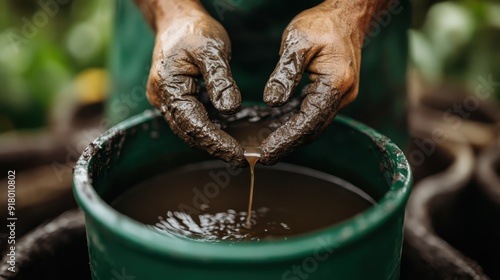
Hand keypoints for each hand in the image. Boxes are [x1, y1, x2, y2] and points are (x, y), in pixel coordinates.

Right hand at [143, 2, 245, 164]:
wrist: (176, 20)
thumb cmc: (193, 30)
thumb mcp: (211, 49)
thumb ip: (220, 79)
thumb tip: (230, 109)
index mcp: (168, 87)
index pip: (193, 124)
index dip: (216, 142)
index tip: (238, 154)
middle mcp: (162, 99)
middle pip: (189, 133)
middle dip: (214, 147)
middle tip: (241, 159)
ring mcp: (167, 101)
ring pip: (189, 129)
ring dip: (211, 141)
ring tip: (236, 151)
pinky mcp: (175, 99)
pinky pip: (191, 120)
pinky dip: (208, 129)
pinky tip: (226, 135)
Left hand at [260, 1, 378, 163]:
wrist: (347, 15)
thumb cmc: (322, 24)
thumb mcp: (298, 42)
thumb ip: (285, 73)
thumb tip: (270, 102)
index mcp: (335, 84)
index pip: (309, 120)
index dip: (287, 139)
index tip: (267, 152)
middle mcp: (342, 95)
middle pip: (313, 129)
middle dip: (288, 145)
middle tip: (264, 158)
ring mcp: (340, 96)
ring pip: (315, 125)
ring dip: (293, 138)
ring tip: (268, 149)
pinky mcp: (333, 93)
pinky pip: (314, 115)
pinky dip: (297, 125)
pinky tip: (279, 130)